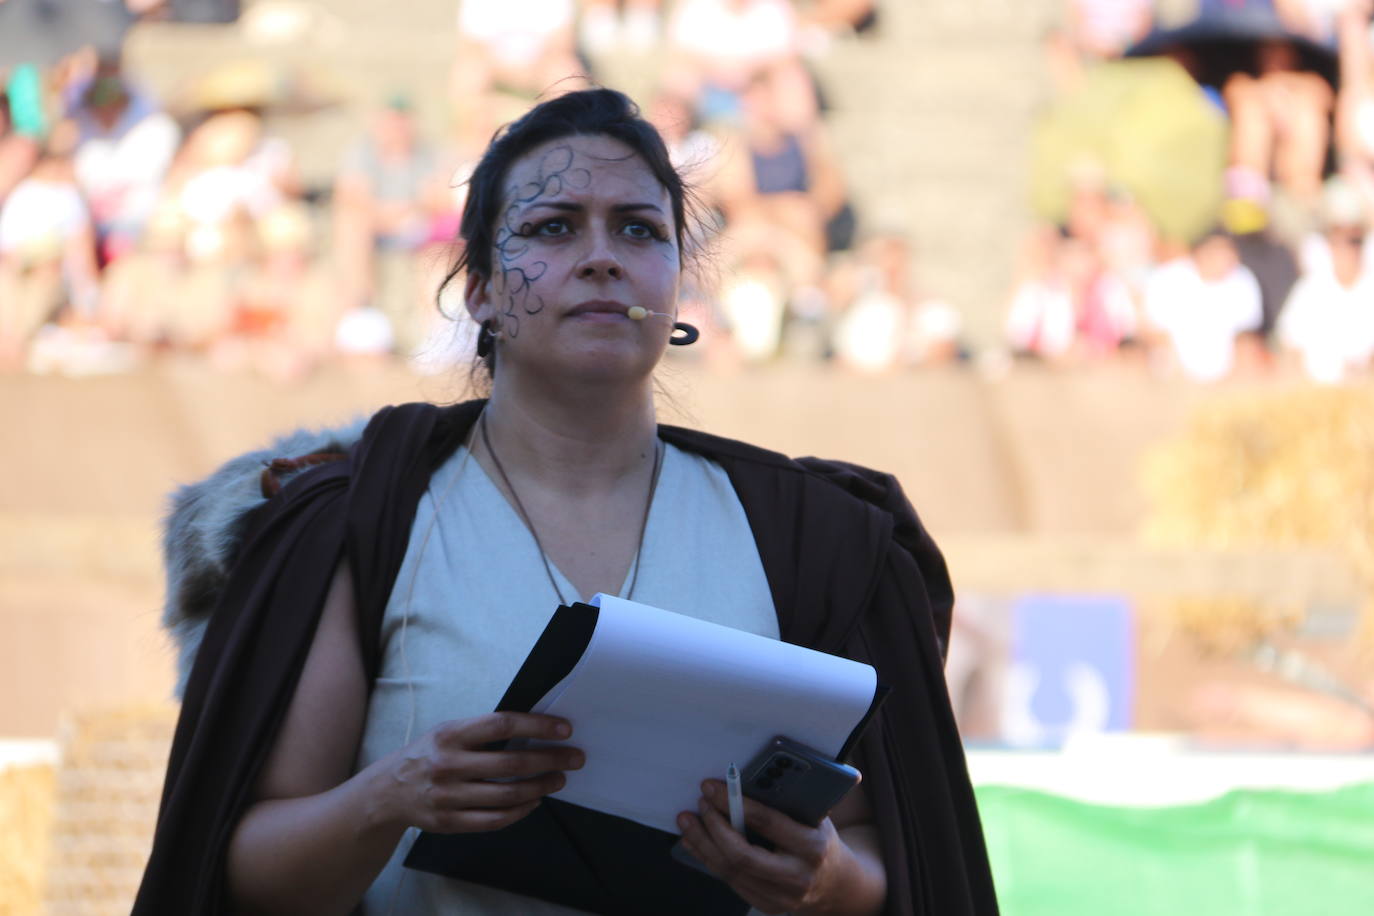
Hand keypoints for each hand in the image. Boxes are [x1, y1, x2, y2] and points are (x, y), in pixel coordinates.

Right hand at [372, 712, 582, 833]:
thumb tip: (535, 729)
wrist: (388, 791)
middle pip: (511, 763)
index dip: (537, 726)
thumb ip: (483, 731)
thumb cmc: (430, 755)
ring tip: (558, 780)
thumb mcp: (449, 732)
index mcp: (450, 734)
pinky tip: (534, 801)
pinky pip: (495, 820)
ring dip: (540, 787)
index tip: (564, 729)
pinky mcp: (449, 823)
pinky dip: (521, 811)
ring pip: (507, 795)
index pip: (502, 724)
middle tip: (574, 758)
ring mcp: (448, 797)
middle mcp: (448, 764)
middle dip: (550, 760)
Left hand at [675, 780, 871, 915]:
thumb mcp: (814, 817)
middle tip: (699, 804)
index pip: (767, 823)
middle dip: (713, 827)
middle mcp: (796, 877)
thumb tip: (742, 778)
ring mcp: (780, 897)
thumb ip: (786, 802)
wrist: (836, 885)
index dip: (734, 803)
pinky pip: (729, 881)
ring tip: (688, 820)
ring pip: (730, 871)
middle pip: (741, 855)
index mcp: (812, 847)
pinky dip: (708, 859)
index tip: (711, 787)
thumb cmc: (820, 840)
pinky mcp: (765, 905)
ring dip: (703, 843)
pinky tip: (696, 842)